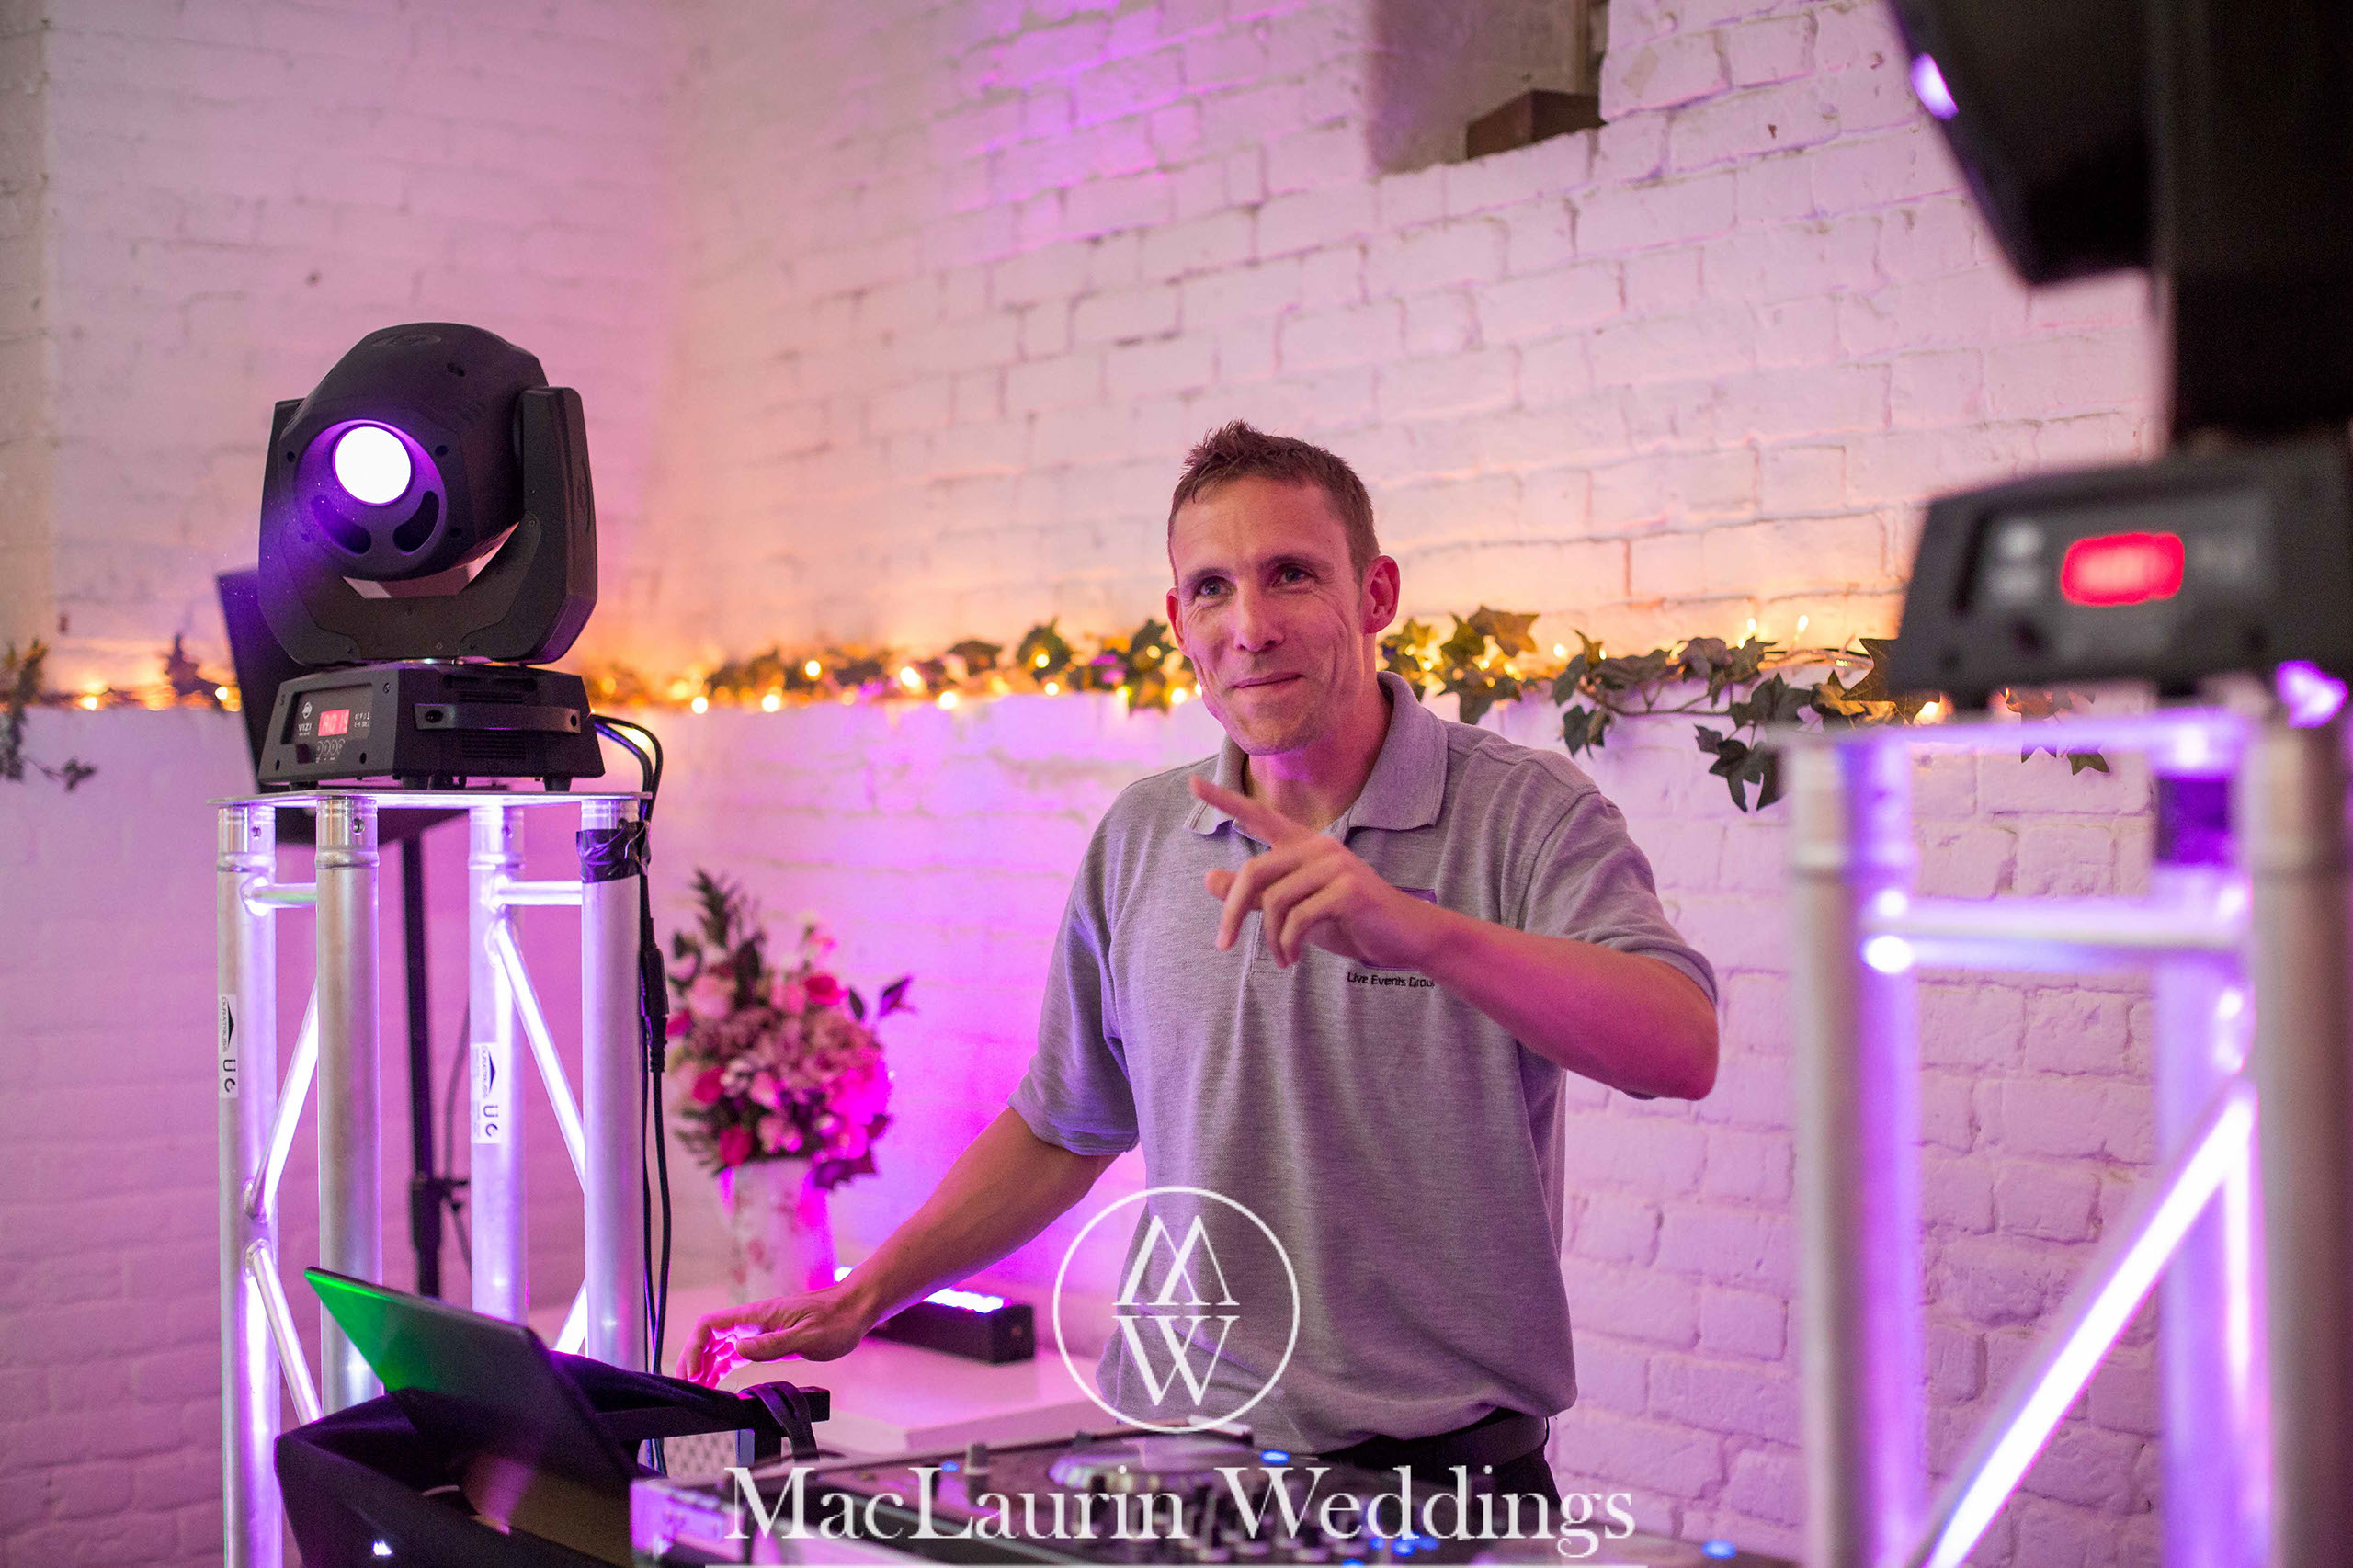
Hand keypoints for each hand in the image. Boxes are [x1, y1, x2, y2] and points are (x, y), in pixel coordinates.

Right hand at [674, 1282, 874, 1386]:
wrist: (856, 1309)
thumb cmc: (836, 1320)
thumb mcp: (806, 1337)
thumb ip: (772, 1344)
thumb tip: (738, 1350)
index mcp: (758, 1315)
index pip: (711, 1325)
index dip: (694, 1347)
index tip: (690, 1373)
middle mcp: (754, 1320)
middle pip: (711, 1337)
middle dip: (694, 1359)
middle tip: (687, 1387)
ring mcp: (761, 1329)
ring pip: (721, 1345)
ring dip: (706, 1365)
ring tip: (696, 1389)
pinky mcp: (770, 1339)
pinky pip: (737, 1352)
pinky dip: (722, 1366)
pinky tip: (716, 1381)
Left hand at [1189, 775, 1447, 969]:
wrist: (1402, 939)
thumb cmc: (1348, 921)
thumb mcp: (1294, 908)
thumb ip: (1254, 894)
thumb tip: (1208, 878)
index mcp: (1304, 846)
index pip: (1259, 816)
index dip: (1226, 801)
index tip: (1194, 783)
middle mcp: (1318, 847)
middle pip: (1253, 872)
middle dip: (1231, 912)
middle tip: (1223, 944)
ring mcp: (1335, 866)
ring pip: (1274, 901)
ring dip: (1270, 939)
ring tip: (1281, 958)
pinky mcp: (1348, 891)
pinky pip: (1297, 919)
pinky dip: (1287, 945)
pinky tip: (1293, 959)